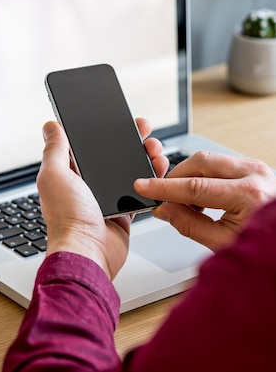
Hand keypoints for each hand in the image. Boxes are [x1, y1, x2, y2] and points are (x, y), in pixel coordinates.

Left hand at [37, 118, 167, 278]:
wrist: (89, 252)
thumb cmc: (67, 218)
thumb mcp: (55, 175)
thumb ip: (54, 150)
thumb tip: (50, 125)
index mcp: (68, 174)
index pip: (85, 145)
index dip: (100, 131)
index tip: (115, 118)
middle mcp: (86, 185)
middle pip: (111, 155)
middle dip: (129, 140)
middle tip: (144, 130)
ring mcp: (105, 198)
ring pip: (129, 170)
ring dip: (144, 157)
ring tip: (155, 149)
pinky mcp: (123, 211)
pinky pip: (141, 191)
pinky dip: (152, 180)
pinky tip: (159, 169)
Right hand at [134, 151, 275, 250]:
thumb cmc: (264, 246)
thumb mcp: (224, 243)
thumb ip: (189, 225)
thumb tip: (164, 210)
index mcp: (248, 196)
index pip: (194, 186)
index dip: (163, 187)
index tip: (143, 186)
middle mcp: (254, 175)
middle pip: (200, 163)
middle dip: (176, 177)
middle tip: (165, 198)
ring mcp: (256, 168)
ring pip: (208, 161)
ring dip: (189, 177)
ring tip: (188, 204)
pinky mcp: (254, 169)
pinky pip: (219, 164)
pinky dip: (203, 177)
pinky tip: (203, 198)